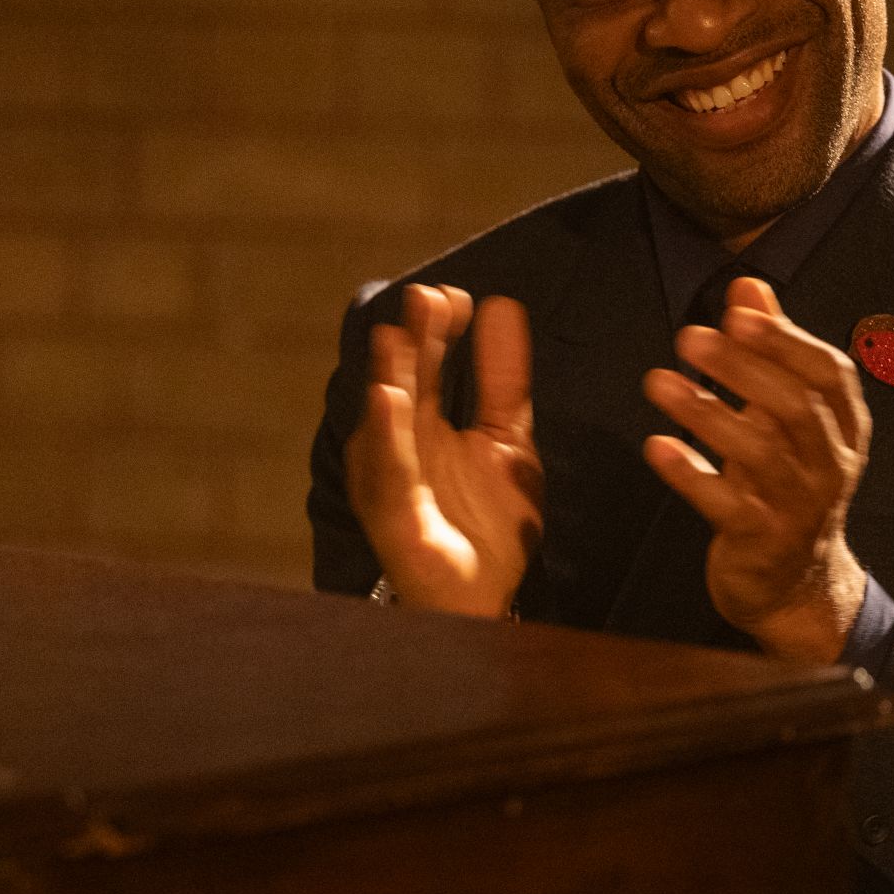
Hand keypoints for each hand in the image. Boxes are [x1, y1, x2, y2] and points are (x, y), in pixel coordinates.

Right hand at [345, 282, 542, 617]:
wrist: (486, 596)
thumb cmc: (485, 521)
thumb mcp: (507, 438)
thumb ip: (503, 379)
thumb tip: (502, 306)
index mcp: (424, 423)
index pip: (425, 365)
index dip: (437, 331)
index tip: (456, 297)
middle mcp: (400, 445)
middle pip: (403, 383)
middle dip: (412, 342)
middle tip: (425, 297)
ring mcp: (392, 479)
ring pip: (386, 422)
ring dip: (389, 378)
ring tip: (396, 337)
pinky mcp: (392, 514)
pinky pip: (388, 472)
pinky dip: (386, 436)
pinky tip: (390, 400)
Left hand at [640, 277, 873, 663]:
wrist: (795, 583)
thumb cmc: (786, 483)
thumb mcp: (789, 416)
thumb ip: (772, 349)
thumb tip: (749, 286)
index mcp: (843, 428)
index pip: (828, 375)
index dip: (787, 341)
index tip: (739, 314)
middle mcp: (829, 464)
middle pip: (793, 407)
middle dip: (741, 368)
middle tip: (688, 338)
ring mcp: (798, 506)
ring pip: (758, 453)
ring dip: (705, 413)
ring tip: (657, 383)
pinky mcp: (761, 540)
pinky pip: (725, 503)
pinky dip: (691, 473)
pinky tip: (657, 447)